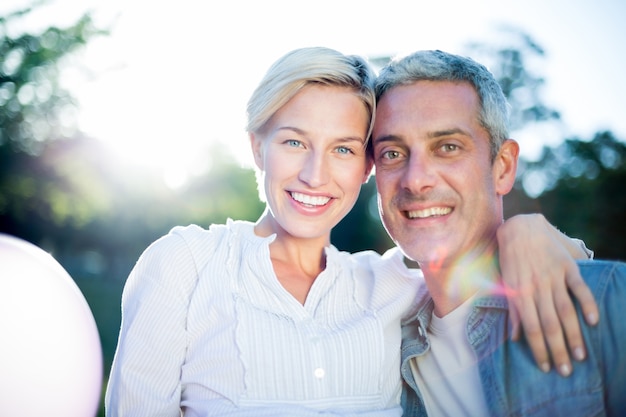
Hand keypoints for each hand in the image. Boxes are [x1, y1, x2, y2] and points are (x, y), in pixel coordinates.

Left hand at [497, 214, 598, 376]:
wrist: (521, 227)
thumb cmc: (511, 259)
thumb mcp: (505, 284)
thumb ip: (511, 310)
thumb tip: (514, 338)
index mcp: (520, 293)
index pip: (530, 327)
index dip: (538, 348)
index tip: (545, 367)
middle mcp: (537, 287)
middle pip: (549, 324)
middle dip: (557, 349)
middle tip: (566, 371)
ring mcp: (553, 277)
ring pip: (565, 310)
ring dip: (573, 334)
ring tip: (580, 355)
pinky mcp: (567, 266)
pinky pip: (579, 287)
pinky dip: (587, 303)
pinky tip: (593, 321)